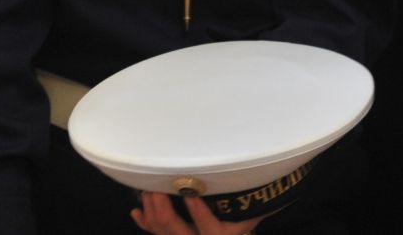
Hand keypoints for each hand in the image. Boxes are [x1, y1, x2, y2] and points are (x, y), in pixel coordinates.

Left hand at [131, 192, 261, 234]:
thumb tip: (265, 174)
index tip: (190, 193)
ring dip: (151, 208)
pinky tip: (137, 210)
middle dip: (162, 206)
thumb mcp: (247, 217)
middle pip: (174, 228)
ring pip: (159, 230)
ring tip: (148, 188)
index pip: (207, 226)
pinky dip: (144, 221)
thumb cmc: (238, 225)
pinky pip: (153, 233)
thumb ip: (252, 202)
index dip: (197, 210)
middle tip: (158, 186)